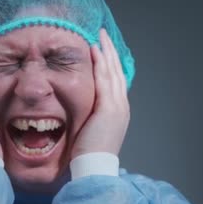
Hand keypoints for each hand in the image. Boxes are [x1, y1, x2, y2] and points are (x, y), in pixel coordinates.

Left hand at [71, 29, 130, 157]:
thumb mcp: (91, 131)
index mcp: (118, 112)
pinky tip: (95, 50)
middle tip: (104, 35)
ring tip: (100, 36)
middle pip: (117, 72)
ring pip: (113, 72)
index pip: (115, 82)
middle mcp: (121, 106)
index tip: (103, 51)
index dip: (110, 64)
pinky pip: (105, 79)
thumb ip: (90, 117)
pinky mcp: (109, 108)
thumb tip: (81, 110)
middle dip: (110, 52)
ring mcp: (117, 106)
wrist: (94, 167)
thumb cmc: (88, 154)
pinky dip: (101, 63)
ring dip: (106, 52)